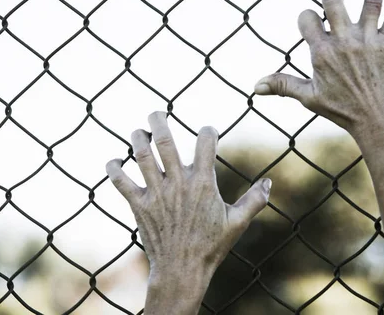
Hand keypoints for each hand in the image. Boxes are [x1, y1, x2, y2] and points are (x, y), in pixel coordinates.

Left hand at [105, 112, 270, 312]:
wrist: (182, 270)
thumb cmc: (212, 246)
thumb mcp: (237, 223)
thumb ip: (254, 200)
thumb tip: (269, 183)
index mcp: (203, 183)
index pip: (205, 143)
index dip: (208, 131)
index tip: (208, 132)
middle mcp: (178, 183)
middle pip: (165, 141)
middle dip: (159, 122)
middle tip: (156, 113)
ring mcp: (156, 193)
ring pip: (142, 156)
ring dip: (138, 139)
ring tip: (139, 131)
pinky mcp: (139, 206)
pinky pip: (122, 182)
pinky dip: (115, 169)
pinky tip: (114, 161)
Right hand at [254, 0, 383, 136]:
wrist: (378, 122)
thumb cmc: (342, 111)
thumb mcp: (309, 97)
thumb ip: (283, 85)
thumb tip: (255, 87)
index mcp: (321, 53)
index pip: (307, 19)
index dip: (306, 16)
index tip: (312, 22)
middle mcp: (344, 42)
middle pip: (334, 0)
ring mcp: (368, 41)